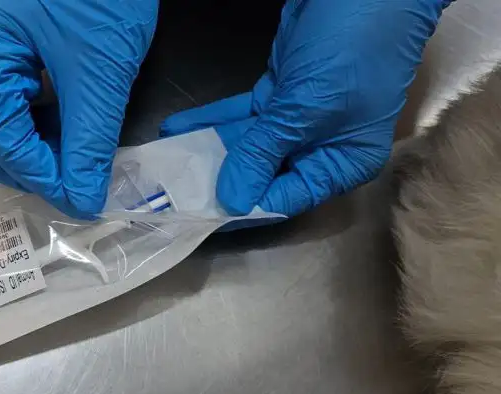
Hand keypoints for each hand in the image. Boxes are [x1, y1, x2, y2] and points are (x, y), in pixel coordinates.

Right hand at [0, 0, 157, 218]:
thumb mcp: (99, 70)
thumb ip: (89, 141)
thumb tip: (82, 199)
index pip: (0, 137)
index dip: (41, 176)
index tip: (80, 199)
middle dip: (24, 168)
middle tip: (69, 185)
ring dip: (32, 150)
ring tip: (75, 162)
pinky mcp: (6, 48)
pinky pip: (11, 103)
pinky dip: (39, 126)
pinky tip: (70, 133)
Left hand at [160, 0, 451, 217]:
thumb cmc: (351, 53)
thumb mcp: (305, 110)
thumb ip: (264, 154)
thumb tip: (232, 201)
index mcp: (341, 164)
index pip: (285, 199)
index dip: (244, 207)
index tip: (201, 215)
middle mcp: (320, 148)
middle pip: (263, 175)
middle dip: (220, 180)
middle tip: (175, 191)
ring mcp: (298, 119)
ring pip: (248, 144)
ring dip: (209, 150)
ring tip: (168, 161)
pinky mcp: (279, 93)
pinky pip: (242, 116)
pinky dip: (213, 120)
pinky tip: (179, 127)